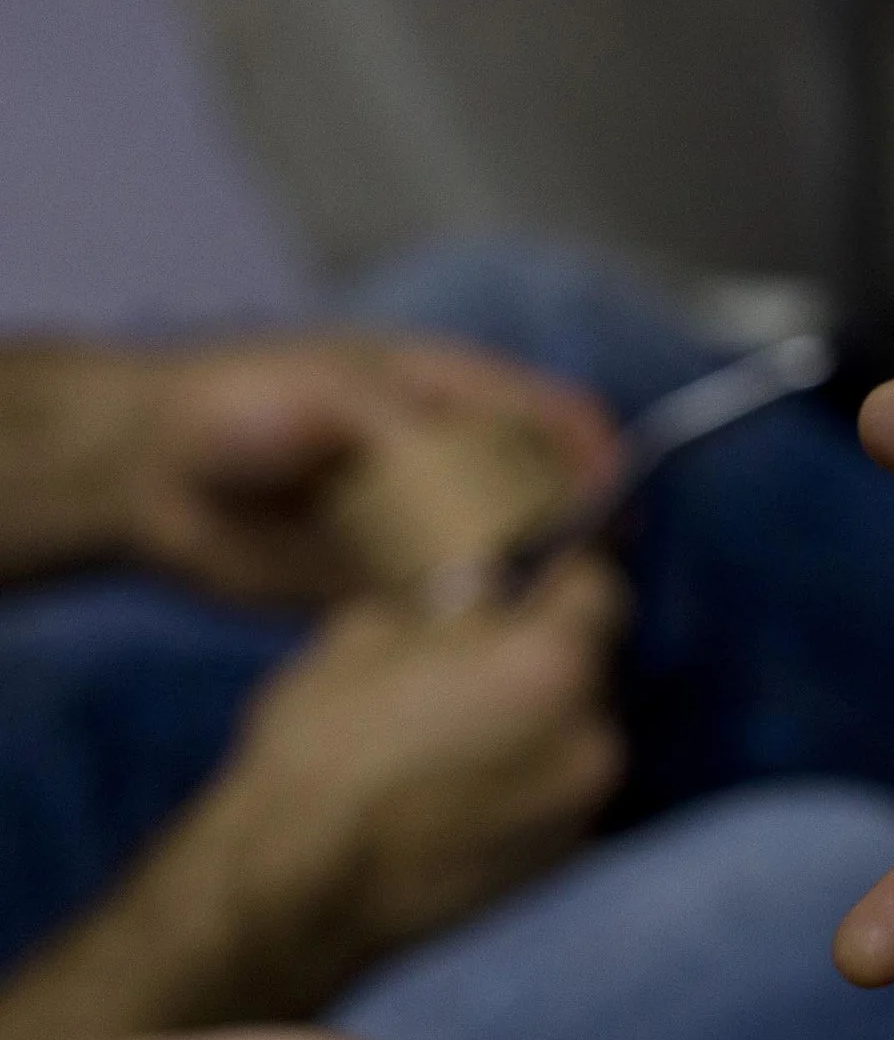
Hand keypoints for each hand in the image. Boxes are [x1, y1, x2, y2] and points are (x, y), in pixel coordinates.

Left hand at [103, 335, 617, 601]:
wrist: (139, 475)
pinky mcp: (399, 581)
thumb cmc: (224, 407)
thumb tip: (403, 455)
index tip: (608, 506)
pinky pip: (462, 607)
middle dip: (574, 534)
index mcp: (450, 394)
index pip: (555, 415)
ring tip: (526, 618)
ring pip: (517, 555)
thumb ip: (368, 426)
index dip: (594, 456)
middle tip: (569, 580)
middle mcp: (456, 459)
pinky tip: (474, 646)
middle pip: (552, 494)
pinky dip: (478, 627)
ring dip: (533, 588)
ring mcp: (432, 522)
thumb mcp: (303, 399)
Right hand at [212, 553, 629, 998]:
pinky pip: (560, 790)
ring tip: (464, 727)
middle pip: (591, 669)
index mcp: (552, 663)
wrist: (303, 885)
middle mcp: (593, 734)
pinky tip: (466, 781)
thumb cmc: (324, 749)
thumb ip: (449, 610)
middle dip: (546, 655)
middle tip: (483, 656)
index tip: (551, 568)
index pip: (599, 591)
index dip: (571, 574)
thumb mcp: (371, 635)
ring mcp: (585, 804)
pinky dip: (529, 775)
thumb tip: (480, 596)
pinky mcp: (565, 857)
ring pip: (577, 733)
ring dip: (540, 720)